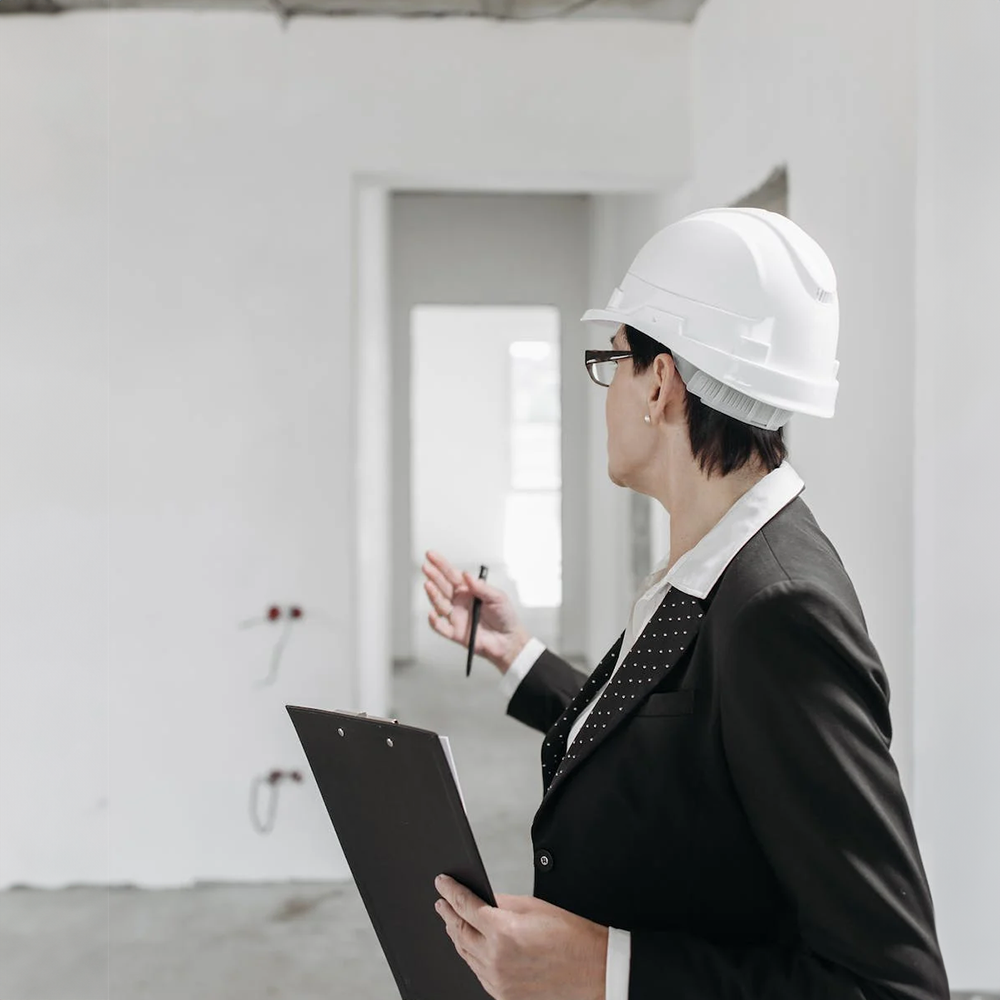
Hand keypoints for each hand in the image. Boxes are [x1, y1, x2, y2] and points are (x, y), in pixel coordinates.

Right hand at [421, 550, 529, 672]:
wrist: (508, 639)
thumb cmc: (505, 616)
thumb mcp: (498, 597)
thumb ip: (482, 587)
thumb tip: (467, 575)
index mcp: (468, 590)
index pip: (451, 574)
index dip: (441, 564)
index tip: (431, 555)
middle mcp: (459, 602)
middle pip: (442, 586)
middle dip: (434, 576)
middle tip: (426, 567)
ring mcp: (456, 616)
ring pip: (439, 604)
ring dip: (433, 595)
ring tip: (428, 585)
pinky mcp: (455, 632)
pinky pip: (441, 627)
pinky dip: (434, 622)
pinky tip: (432, 614)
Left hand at [433, 873, 607, 999]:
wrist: (593, 970)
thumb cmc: (570, 938)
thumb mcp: (533, 907)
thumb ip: (502, 902)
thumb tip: (482, 897)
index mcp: (503, 931)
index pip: (465, 906)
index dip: (450, 891)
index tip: (442, 883)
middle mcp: (496, 959)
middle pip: (460, 932)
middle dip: (448, 914)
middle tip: (442, 902)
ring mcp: (498, 981)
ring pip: (466, 954)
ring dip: (457, 936)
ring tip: (452, 922)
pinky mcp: (503, 996)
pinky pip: (478, 973)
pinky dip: (472, 957)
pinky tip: (471, 947)